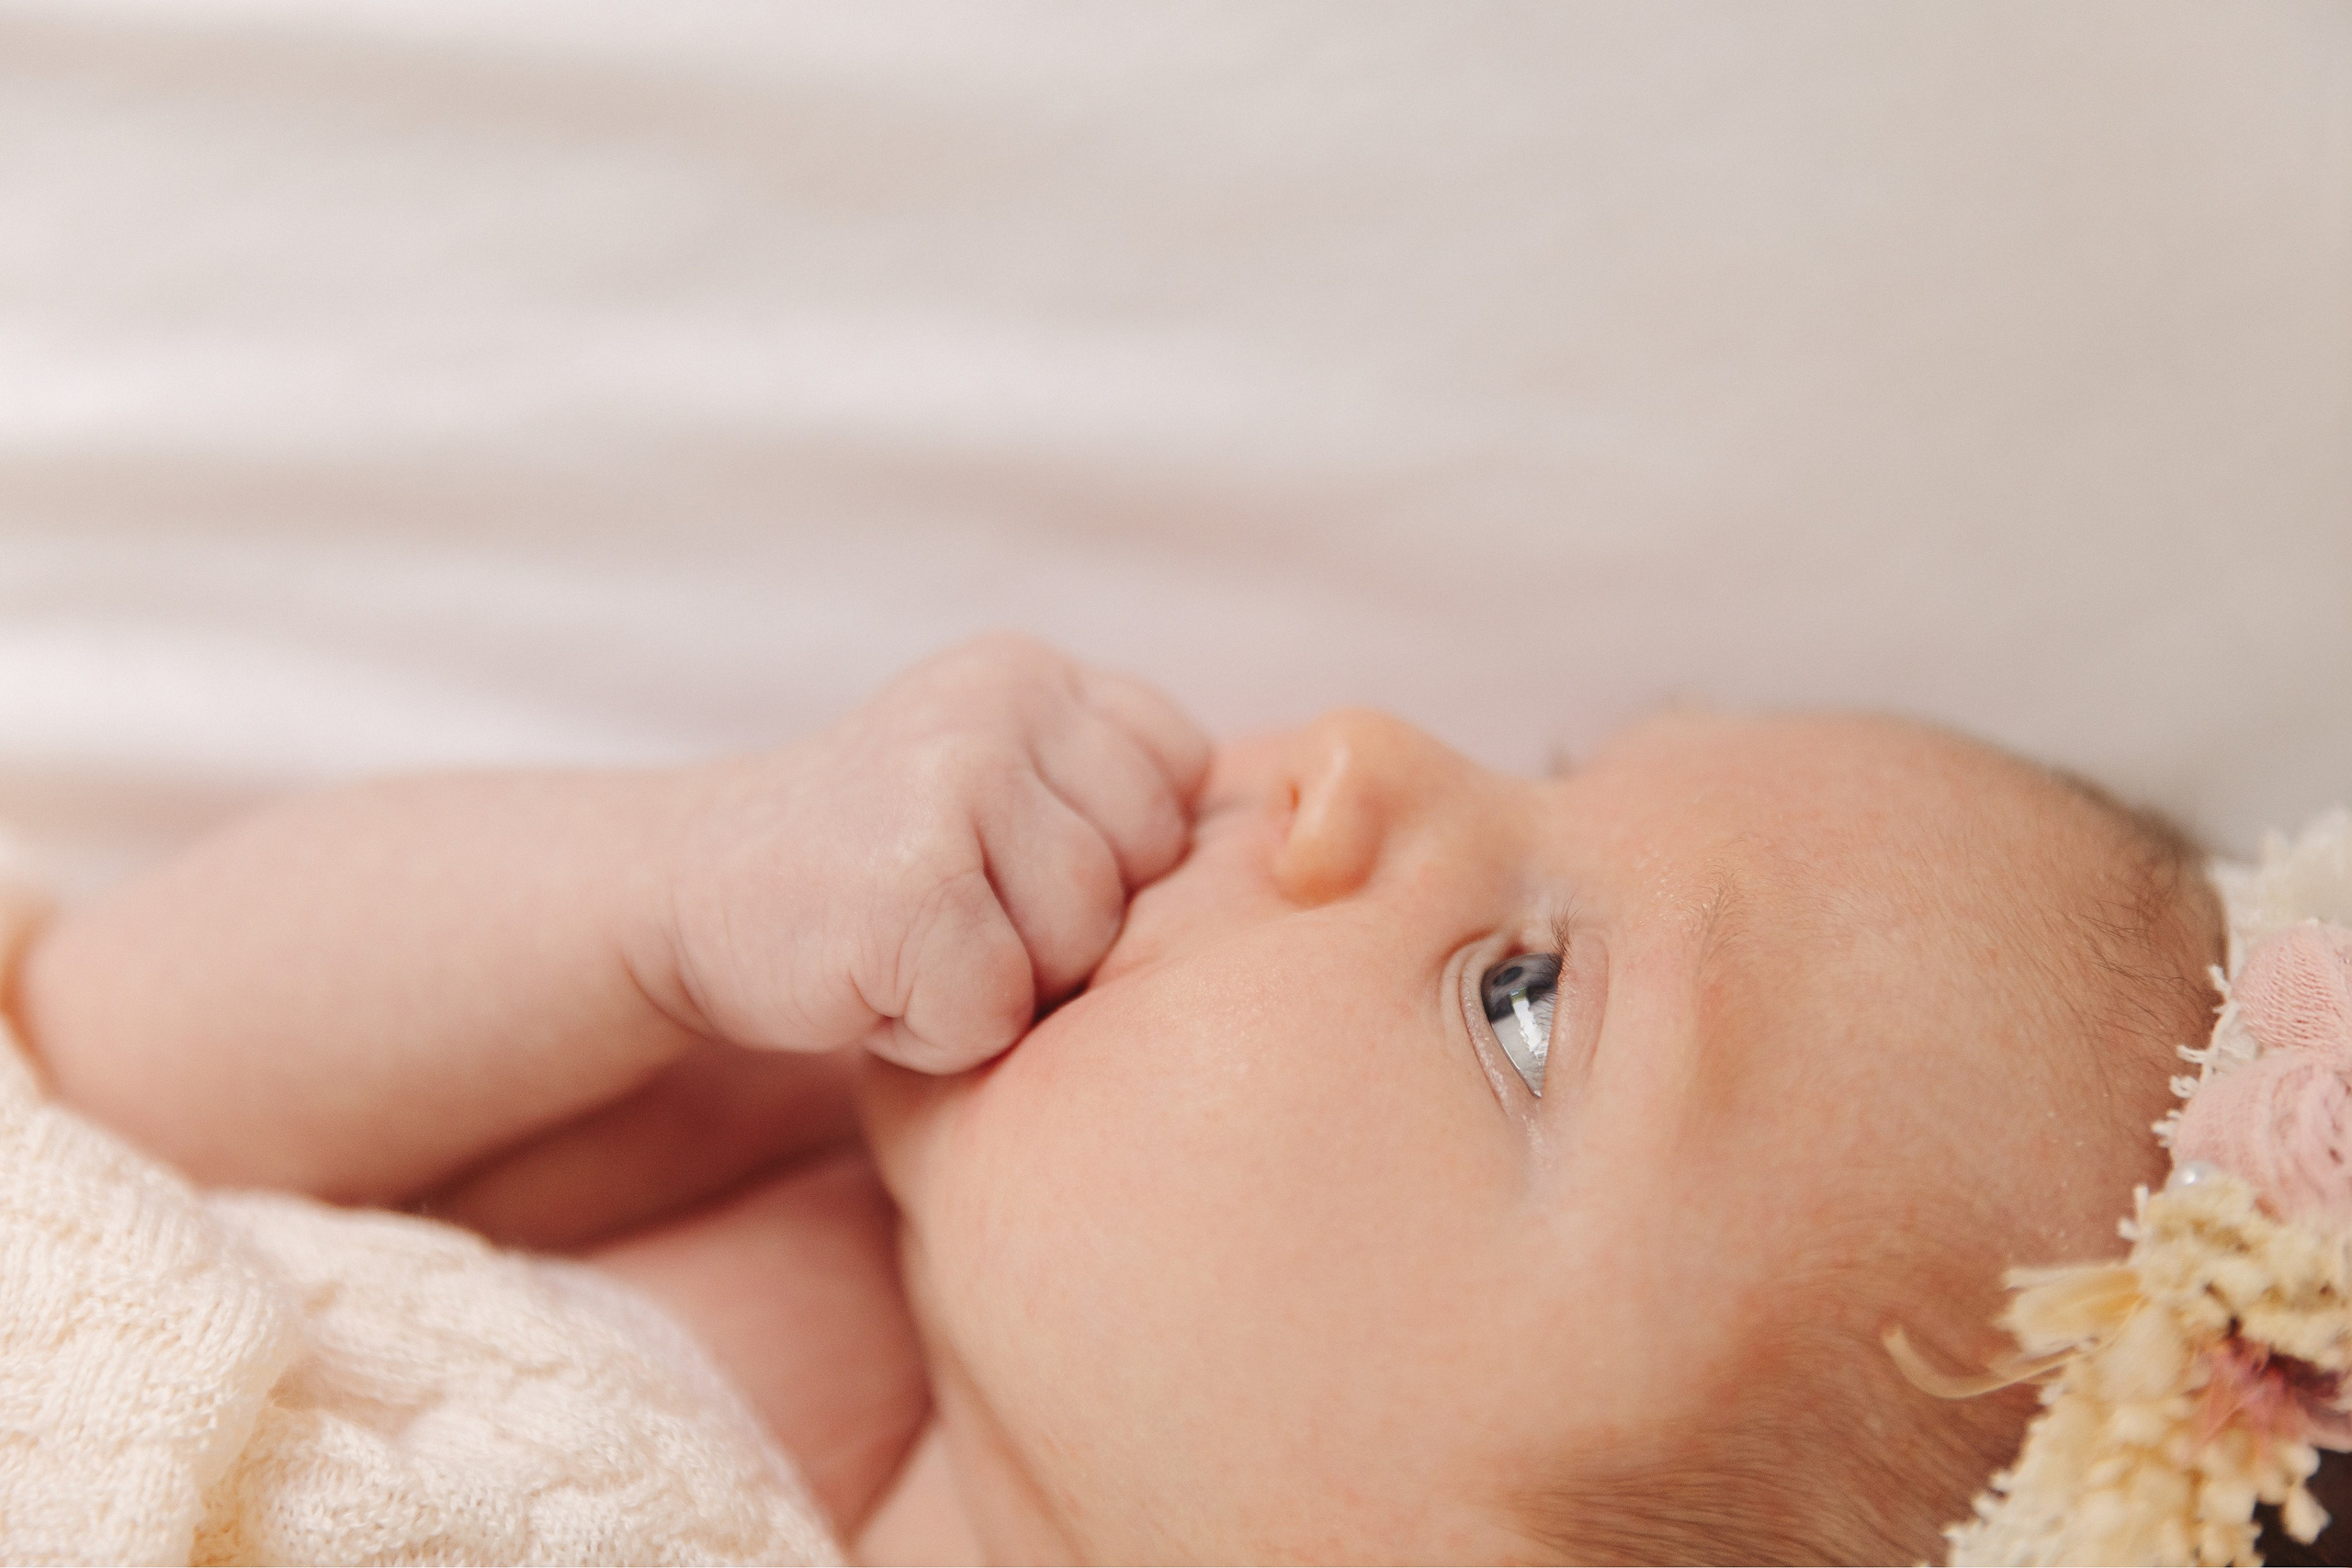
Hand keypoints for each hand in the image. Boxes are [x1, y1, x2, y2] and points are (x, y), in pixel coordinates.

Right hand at [646, 635, 1209, 1072]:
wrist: (688, 894)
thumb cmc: (877, 870)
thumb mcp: (1003, 785)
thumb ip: (1114, 793)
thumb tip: (1294, 864)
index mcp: (1041, 675)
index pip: (1181, 782)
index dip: (1112, 861)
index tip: (1009, 867)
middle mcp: (1003, 704)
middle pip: (1146, 872)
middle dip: (1063, 930)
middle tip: (950, 914)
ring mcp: (952, 783)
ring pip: (1082, 946)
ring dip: (1000, 985)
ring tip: (913, 946)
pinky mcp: (906, 888)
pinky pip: (995, 1010)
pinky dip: (933, 1032)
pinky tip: (872, 984)